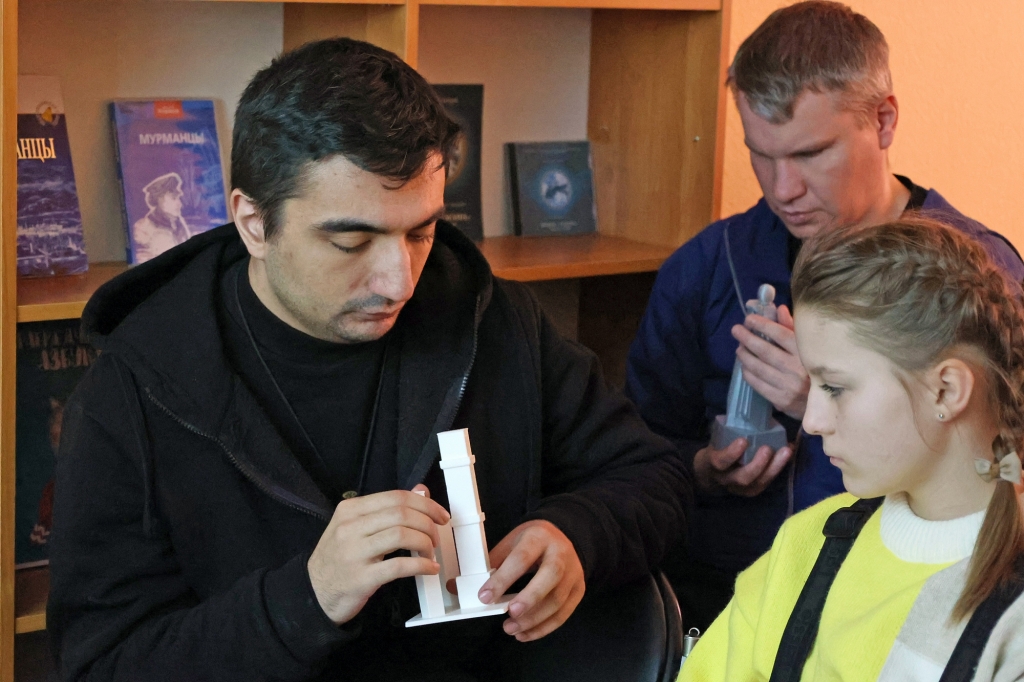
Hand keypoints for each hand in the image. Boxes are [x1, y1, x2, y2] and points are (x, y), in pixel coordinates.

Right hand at [307, 484, 450, 624]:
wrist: (313, 593)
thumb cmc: (338, 559)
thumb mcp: (355, 527)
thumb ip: (387, 509)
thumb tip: (421, 492)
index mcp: (350, 510)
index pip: (396, 497)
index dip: (425, 505)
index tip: (440, 515)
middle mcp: (349, 527)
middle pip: (401, 514)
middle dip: (428, 523)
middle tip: (436, 535)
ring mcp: (354, 553)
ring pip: (401, 535)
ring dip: (425, 543)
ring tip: (430, 552)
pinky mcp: (361, 578)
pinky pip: (398, 566)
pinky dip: (421, 566)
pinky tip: (429, 568)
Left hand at [477, 520, 584, 641]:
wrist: (566, 535)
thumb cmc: (533, 541)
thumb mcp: (511, 542)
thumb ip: (489, 565)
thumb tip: (456, 588)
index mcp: (539, 537)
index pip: (522, 558)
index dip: (503, 578)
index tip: (485, 596)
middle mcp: (560, 553)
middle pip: (550, 575)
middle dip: (529, 598)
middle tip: (509, 615)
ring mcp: (573, 572)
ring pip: (558, 598)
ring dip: (534, 619)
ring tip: (511, 629)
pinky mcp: (579, 589)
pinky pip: (564, 612)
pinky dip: (545, 627)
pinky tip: (526, 633)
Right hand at [693, 437, 791, 496]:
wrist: (712, 474)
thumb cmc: (717, 450)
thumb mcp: (716, 442)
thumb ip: (727, 432)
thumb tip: (748, 412)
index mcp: (714, 465)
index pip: (721, 461)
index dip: (732, 453)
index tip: (743, 440)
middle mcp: (728, 480)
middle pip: (743, 477)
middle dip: (758, 464)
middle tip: (767, 448)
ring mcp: (742, 488)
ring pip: (759, 482)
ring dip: (774, 466)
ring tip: (786, 451)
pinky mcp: (754, 490)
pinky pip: (768, 481)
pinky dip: (779, 466)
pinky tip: (788, 452)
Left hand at [732, 305, 809, 419]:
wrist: (827, 403)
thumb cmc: (815, 370)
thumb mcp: (809, 347)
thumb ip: (793, 329)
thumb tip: (779, 309)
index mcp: (807, 352)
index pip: (780, 334)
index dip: (762, 325)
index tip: (749, 319)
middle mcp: (798, 368)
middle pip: (765, 350)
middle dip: (747, 338)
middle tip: (736, 330)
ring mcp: (789, 386)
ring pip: (759, 368)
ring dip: (745, 356)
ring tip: (739, 348)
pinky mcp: (782, 400)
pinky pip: (758, 384)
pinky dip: (748, 374)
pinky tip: (744, 367)